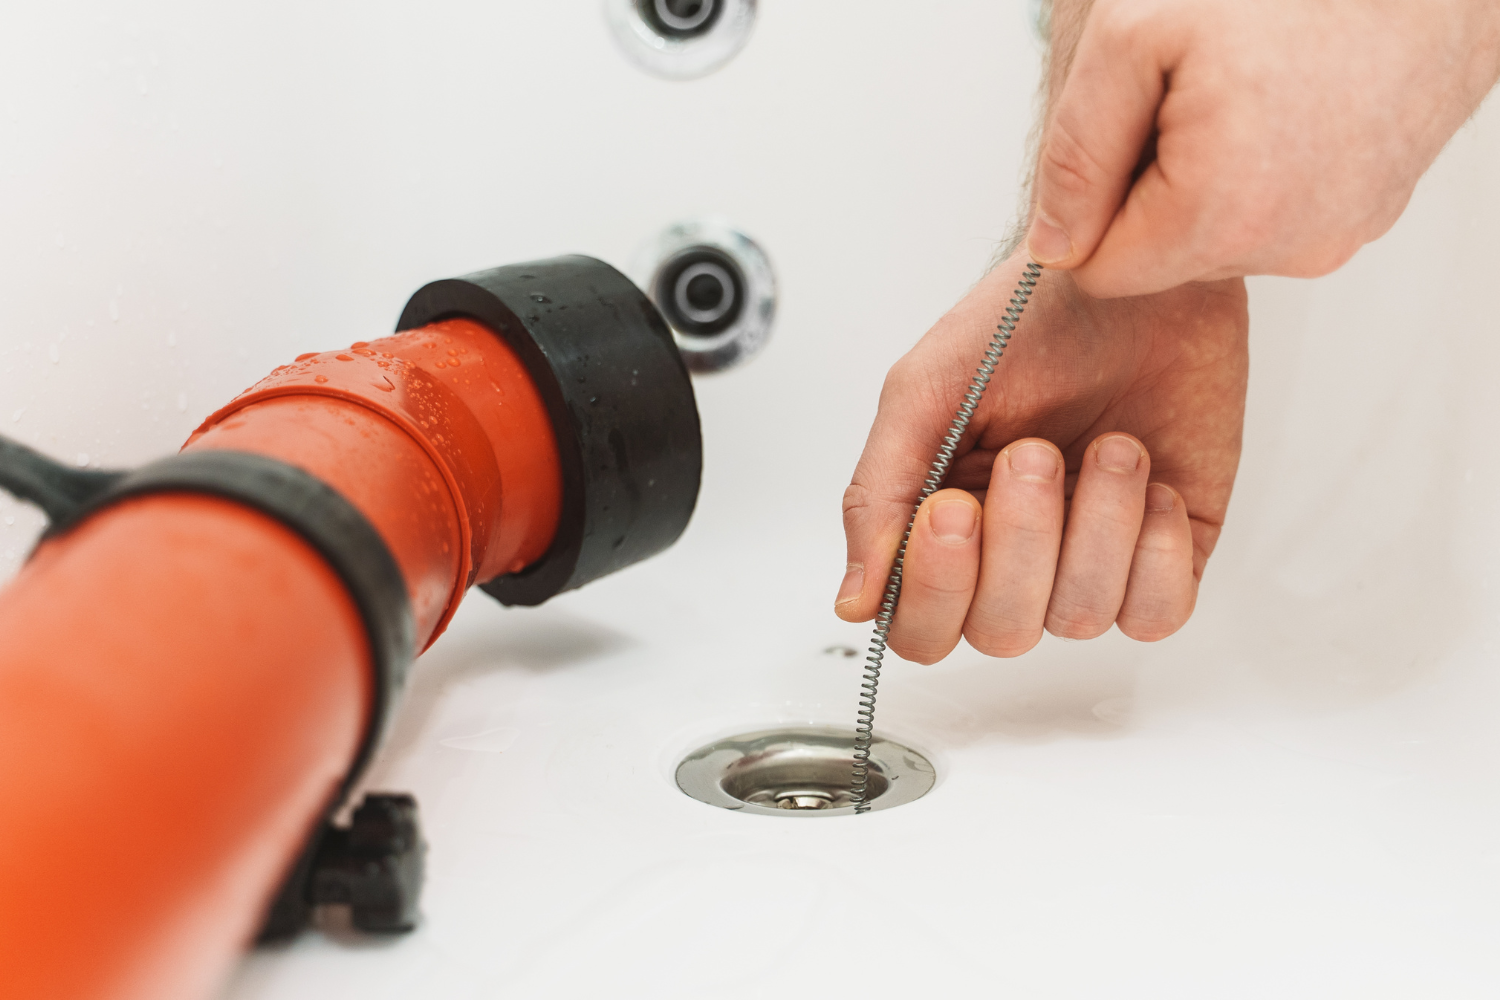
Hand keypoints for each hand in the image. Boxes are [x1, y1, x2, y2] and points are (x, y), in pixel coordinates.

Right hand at [836, 257, 1247, 661]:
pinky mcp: (1165, 552)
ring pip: (1079, 617)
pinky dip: (1152, 550)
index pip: (920, 627)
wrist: (1133, 271)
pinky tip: (1150, 482)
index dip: (935, 589)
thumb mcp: (923, 393)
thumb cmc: (1026, 319)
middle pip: (999, 633)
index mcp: (943, 527)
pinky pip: (1158, 614)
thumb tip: (855, 600)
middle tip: (1035, 453)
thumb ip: (877, 497)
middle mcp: (1014, 557)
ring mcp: (1091, 559)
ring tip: (1111, 446)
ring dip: (1096, 524)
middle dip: (1021, 542)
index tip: (952, 508)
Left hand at [1028, 0, 1499, 296]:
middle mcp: (1286, 247)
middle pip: (1159, 261)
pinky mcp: (1364, 220)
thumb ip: (1076, 152)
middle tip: (1189, 102)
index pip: (1099, 273)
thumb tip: (1054, 242)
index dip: (1091, 205)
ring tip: (1243, 100)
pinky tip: (1283, 113)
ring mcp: (1332, 238)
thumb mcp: (1135, 39)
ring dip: (1206, 183)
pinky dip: (1262, 176)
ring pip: (1216, 243)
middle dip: (1151, 191)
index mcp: (1220, 214)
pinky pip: (1275, 221)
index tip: (1126, 135)